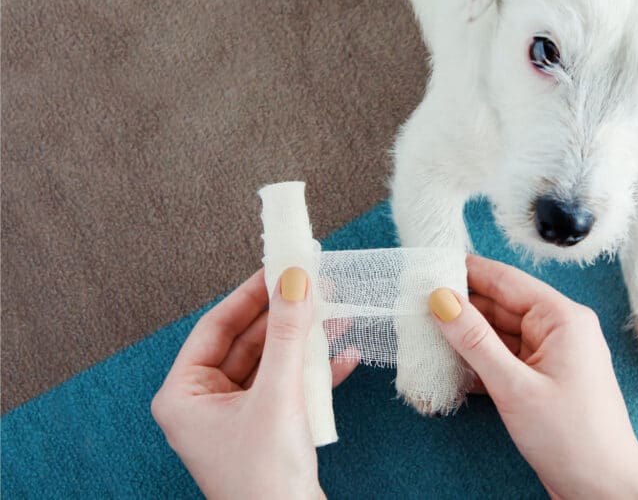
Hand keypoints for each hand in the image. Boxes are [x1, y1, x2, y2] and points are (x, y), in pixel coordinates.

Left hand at [151, 268, 357, 499]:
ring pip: (271, 362)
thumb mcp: (278, 395)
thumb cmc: (266, 481)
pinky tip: (344, 357)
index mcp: (184, 396)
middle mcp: (204, 404)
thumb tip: (295, 280)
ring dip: (304, 341)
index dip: (250, 294)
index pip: (216, 327)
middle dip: (285, 317)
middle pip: (247, 342)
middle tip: (314, 285)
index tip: (280, 267)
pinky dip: (313, 371)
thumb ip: (287, 334)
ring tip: (337, 315)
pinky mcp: (265, 429)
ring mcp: (235, 418)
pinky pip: (287, 387)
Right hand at [429, 256, 637, 498]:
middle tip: (415, 302)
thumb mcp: (514, 386)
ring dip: (466, 336)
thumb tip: (442, 300)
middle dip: (460, 305)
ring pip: (499, 334)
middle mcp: (560, 330)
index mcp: (562, 318)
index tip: (428, 265)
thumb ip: (475, 341)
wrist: (604, 489)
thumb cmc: (572, 438)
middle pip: (500, 305)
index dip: (466, 271)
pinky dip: (479, 362)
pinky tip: (448, 365)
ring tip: (423, 331)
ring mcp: (552, 356)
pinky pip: (505, 360)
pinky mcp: (543, 381)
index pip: (506, 280)